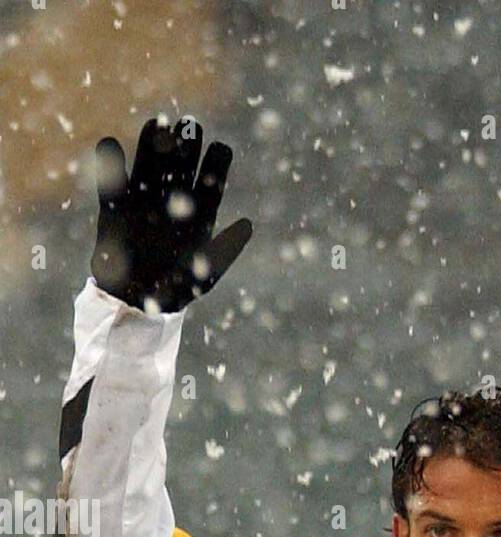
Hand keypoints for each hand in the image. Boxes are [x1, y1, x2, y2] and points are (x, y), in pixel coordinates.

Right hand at [91, 113, 252, 313]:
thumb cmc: (176, 291)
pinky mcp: (114, 212)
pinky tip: (111, 146)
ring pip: (149, 168)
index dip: (215, 165)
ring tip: (158, 124)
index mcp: (196, 217)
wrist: (136, 306)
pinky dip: (109, 166)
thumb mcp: (205, 275)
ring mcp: (142, 204)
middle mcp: (169, 204)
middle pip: (179, 167)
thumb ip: (223, 250)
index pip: (209, 184)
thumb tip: (247, 225)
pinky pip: (111, 186)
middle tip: (191, 125)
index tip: (221, 147)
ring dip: (152, 146)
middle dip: (186, 146)